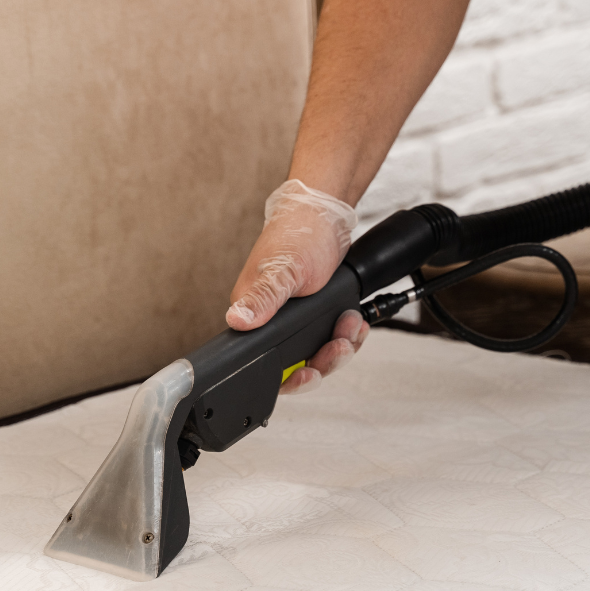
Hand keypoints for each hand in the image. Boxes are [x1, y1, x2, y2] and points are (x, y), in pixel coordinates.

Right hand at [226, 180, 369, 393]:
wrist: (324, 213)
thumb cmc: (299, 233)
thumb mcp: (283, 269)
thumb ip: (263, 298)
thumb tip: (236, 320)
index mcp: (254, 314)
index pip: (265, 365)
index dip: (290, 377)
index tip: (308, 374)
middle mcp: (271, 321)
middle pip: (297, 365)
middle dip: (324, 361)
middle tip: (339, 345)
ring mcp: (294, 319)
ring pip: (317, 353)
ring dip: (340, 346)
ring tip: (351, 326)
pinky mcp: (313, 313)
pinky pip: (330, 338)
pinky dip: (346, 335)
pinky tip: (353, 324)